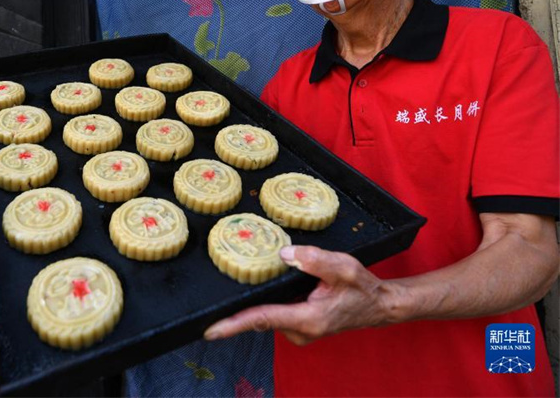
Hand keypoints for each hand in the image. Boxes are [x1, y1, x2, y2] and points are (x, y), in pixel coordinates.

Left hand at [203, 245, 400, 344]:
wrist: (377, 305)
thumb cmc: (361, 287)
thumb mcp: (343, 267)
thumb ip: (314, 259)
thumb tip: (283, 255)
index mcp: (308, 319)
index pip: (262, 319)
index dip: (233, 324)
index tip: (210, 330)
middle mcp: (299, 330)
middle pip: (260, 314)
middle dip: (245, 301)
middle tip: (234, 278)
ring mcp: (298, 332)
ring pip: (268, 312)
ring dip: (263, 298)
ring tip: (270, 277)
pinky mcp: (298, 327)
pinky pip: (276, 312)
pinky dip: (272, 300)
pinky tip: (277, 285)